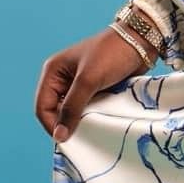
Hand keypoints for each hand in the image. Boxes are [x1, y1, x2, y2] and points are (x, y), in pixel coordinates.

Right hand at [35, 27, 159, 142]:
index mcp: (53, 72)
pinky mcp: (95, 89)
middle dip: (65, 125)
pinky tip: (99, 125)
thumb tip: (59, 136)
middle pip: (56, 111)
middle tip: (81, 140)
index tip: (67, 141)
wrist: (141, 41)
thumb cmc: (112, 54)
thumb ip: (72, 108)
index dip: (51, 125)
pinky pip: (87, 109)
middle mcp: (62, 79)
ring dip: (79, 122)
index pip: (42, 106)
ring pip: (72, 112)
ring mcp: (79, 85)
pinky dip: (91, 117)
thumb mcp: (89, 81)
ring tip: (91, 134)